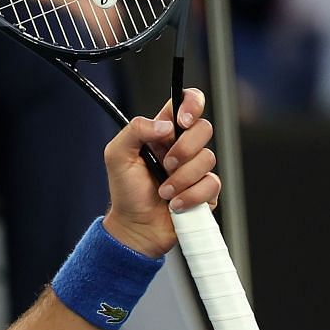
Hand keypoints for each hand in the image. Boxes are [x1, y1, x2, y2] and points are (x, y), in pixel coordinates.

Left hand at [101, 87, 218, 257]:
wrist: (135, 227)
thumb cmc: (126, 192)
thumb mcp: (117, 155)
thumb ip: (135, 130)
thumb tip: (165, 125)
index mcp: (163, 133)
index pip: (186, 102)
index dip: (192, 103)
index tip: (182, 120)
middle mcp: (183, 147)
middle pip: (204, 128)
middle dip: (184, 149)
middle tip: (164, 165)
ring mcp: (197, 168)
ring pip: (208, 158)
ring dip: (181, 179)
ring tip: (164, 192)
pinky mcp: (207, 190)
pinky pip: (212, 184)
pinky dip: (191, 196)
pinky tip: (176, 204)